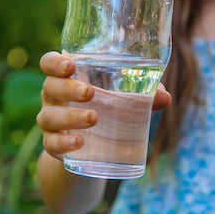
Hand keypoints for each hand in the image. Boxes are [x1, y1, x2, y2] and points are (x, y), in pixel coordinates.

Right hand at [37, 51, 171, 160]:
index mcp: (67, 78)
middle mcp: (53, 97)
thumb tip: (165, 97)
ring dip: (70, 116)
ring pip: (49, 117)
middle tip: (90, 92)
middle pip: (50, 87)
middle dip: (69, 88)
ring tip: (93, 118)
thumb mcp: (123, 99)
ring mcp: (50, 121)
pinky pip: (51, 145)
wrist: (90, 151)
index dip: (55, 62)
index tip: (70, 64)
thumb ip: (143, 94)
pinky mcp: (53, 145)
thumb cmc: (107, 110)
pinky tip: (79, 143)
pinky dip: (64, 144)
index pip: (49, 63)